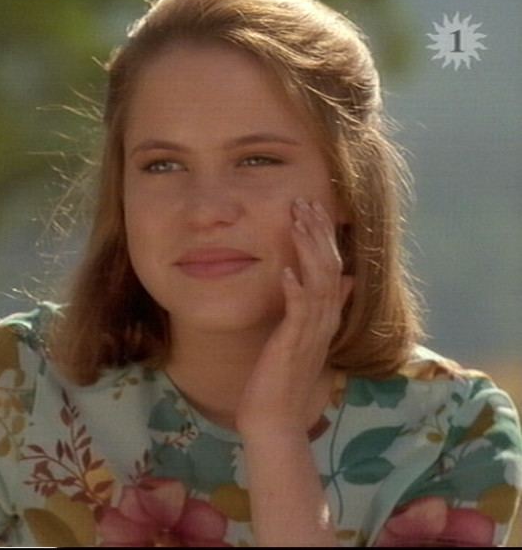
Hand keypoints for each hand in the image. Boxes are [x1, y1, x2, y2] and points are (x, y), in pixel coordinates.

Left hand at [235, 197, 353, 435]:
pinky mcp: (294, 346)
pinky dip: (295, 291)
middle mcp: (325, 322)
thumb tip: (345, 280)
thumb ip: (320, 308)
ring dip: (308, 251)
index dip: (325, 237)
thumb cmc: (281, 377)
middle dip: (318, 233)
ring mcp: (312, 334)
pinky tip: (286, 272)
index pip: (333, 267)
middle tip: (306, 201)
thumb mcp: (302, 336)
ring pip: (319, 284)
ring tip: (297, 222)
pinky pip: (299, 314)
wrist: (274, 417)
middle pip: (330, 268)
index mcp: (325, 317)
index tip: (314, 208)